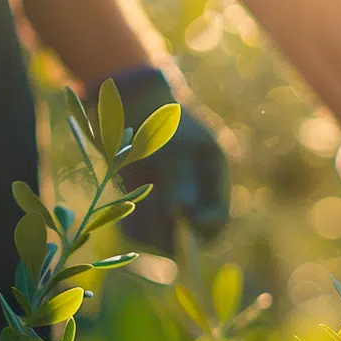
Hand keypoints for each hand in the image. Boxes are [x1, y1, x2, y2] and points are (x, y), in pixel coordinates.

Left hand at [95, 68, 230, 253]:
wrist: (128, 103)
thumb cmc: (157, 119)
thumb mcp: (173, 145)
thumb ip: (180, 180)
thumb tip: (182, 212)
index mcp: (213, 179)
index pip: (216, 220)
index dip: (203, 227)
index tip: (181, 217)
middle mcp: (195, 196)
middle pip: (190, 236)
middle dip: (171, 232)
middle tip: (152, 220)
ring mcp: (168, 204)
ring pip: (162, 237)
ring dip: (148, 229)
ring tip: (134, 208)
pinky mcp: (143, 206)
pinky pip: (139, 231)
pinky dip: (132, 225)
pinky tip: (125, 209)